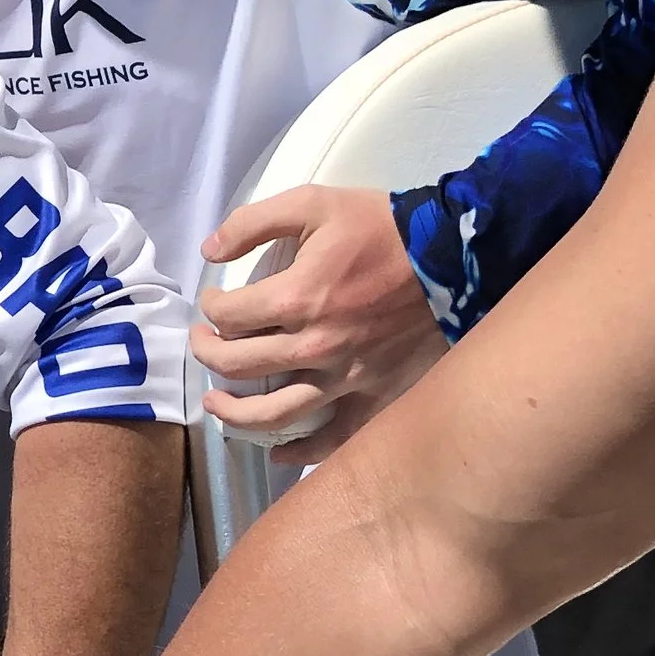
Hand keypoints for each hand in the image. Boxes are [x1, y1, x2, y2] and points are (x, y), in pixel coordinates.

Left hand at [194, 185, 445, 461]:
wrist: (450, 255)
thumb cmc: (379, 227)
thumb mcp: (313, 202)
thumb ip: (253, 222)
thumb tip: (210, 250)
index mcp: (296, 298)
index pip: (228, 317)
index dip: (211, 309)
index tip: (215, 303)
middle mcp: (315, 346)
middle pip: (239, 365)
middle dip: (209, 354)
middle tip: (205, 344)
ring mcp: (346, 377)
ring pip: (275, 413)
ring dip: (235, 413)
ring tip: (218, 404)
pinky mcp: (376, 394)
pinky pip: (335, 437)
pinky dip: (303, 450)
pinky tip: (279, 452)